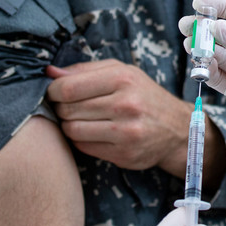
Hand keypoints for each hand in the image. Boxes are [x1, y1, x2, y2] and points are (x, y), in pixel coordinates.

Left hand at [45, 60, 193, 175]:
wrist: (177, 128)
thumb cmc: (143, 95)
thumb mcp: (121, 72)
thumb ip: (84, 71)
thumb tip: (49, 73)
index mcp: (123, 78)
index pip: (68, 88)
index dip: (53, 91)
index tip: (54, 92)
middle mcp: (126, 105)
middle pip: (68, 109)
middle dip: (60, 108)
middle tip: (66, 106)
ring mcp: (125, 132)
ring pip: (72, 130)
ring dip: (68, 125)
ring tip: (78, 119)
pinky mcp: (123, 154)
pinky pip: (83, 147)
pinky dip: (80, 139)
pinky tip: (90, 132)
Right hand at [179, 0, 225, 174]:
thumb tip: (215, 27)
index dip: (220, 6)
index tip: (199, 3)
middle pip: (224, 32)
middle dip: (204, 28)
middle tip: (186, 26)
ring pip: (217, 54)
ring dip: (203, 50)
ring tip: (192, 48)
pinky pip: (217, 77)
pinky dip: (206, 72)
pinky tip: (200, 68)